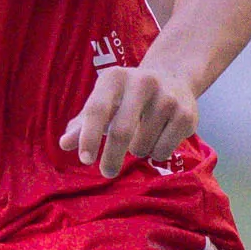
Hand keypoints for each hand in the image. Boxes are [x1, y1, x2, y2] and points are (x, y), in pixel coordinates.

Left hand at [61, 64, 197, 178]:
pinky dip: (155, 154)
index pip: (97, 110)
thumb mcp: (103, 102)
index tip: (85, 160)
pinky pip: (163, 151)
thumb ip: (82, 123)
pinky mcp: (186, 114)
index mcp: (115, 78)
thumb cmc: (126, 96)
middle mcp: (143, 82)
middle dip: (111, 158)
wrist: (173, 77)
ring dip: (136, 152)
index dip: (89, 137)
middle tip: (107, 172)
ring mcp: (167, 98)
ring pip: (143, 146)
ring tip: (139, 138)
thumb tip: (64, 144)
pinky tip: (158, 138)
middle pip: (122, 132)